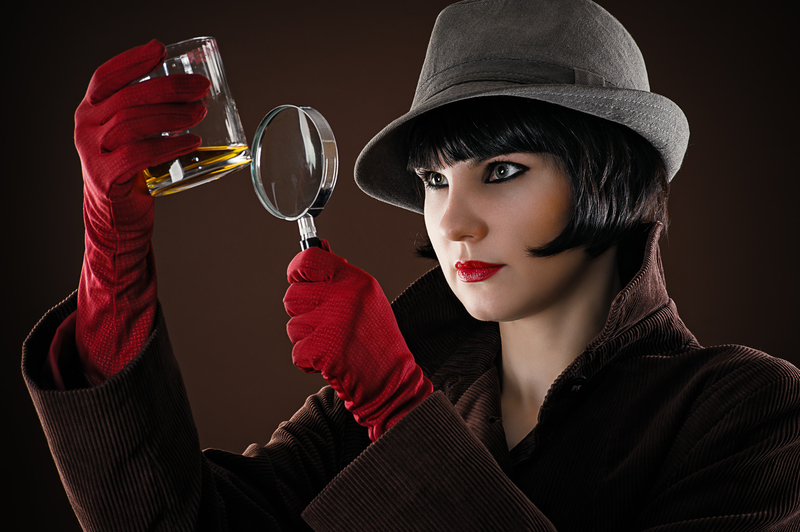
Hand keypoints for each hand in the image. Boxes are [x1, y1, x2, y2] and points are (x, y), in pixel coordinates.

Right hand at [74, 40, 209, 383]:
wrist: (116, 218)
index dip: (133, 60)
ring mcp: (93, 153)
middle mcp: (86, 127)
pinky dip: (170, 145)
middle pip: (129, 97)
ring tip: (200, 113)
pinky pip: (141, 154)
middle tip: (201, 88)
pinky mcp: (107, 178)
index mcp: (91, 111)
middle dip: (169, 88)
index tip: (161, 50)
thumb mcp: (132, 136)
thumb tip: (195, 89)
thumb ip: (147, 112)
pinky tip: (193, 141)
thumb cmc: (132, 171)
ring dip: (173, 115)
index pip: (107, 76)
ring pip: (134, 123)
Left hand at [284, 243, 432, 440]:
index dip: (297, 269)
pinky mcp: (325, 351)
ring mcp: (334, 325)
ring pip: (293, 325)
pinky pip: (297, 352)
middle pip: (292, 295)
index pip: (309, 260)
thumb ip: (339, 276)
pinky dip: (309, 361)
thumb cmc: (376, 338)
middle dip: (302, 311)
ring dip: (306, 339)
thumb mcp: (366, 297)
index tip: (298, 278)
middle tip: (324, 323)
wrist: (391, 379)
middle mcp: (345, 298)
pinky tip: (330, 360)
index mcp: (355, 281)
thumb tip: (314, 250)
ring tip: (332, 343)